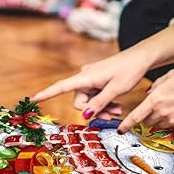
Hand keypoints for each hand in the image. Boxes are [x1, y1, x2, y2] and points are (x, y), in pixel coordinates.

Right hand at [31, 49, 151, 120]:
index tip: (33, 98)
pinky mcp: (98, 79)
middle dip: (93, 111)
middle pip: (80, 101)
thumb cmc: (128, 70)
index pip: (61, 87)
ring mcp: (91, 78)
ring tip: (118, 111)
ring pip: (89, 100)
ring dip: (101, 108)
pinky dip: (104, 102)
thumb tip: (86, 115)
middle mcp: (85, 77)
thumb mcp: (115, 89)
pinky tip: (117, 105)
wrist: (141, 57)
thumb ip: (100, 102)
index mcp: (86, 78)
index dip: (47, 93)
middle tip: (113, 116)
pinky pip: (95, 95)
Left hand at [118, 65, 173, 132]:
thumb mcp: (170, 75)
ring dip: (157, 120)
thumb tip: (150, 92)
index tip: (120, 129)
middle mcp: (163, 112)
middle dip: (145, 118)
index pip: (136, 116)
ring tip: (166, 109)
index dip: (126, 124)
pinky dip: (170, 121)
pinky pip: (172, 126)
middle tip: (149, 111)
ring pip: (159, 125)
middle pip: (147, 122)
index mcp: (156, 98)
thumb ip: (156, 85)